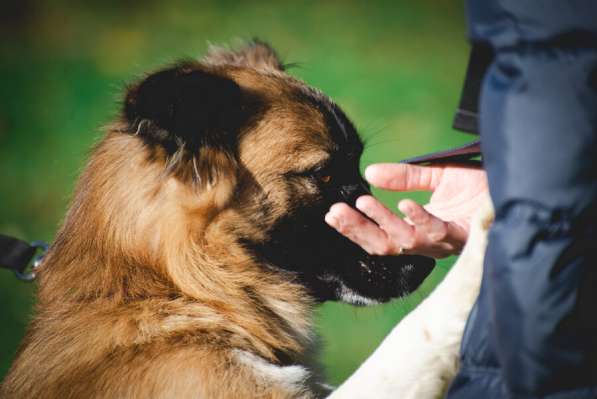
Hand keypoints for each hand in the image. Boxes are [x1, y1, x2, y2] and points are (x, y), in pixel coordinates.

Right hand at [325, 163, 487, 257]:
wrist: (516, 184)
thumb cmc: (477, 185)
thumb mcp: (434, 176)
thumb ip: (404, 176)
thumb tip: (369, 172)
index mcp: (418, 232)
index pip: (379, 236)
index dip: (354, 227)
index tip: (331, 212)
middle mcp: (429, 243)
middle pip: (385, 245)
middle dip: (358, 230)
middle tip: (335, 213)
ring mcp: (446, 242)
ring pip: (407, 241)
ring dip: (383, 222)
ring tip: (363, 201)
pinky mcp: (465, 234)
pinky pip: (439, 231)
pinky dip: (421, 218)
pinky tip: (405, 204)